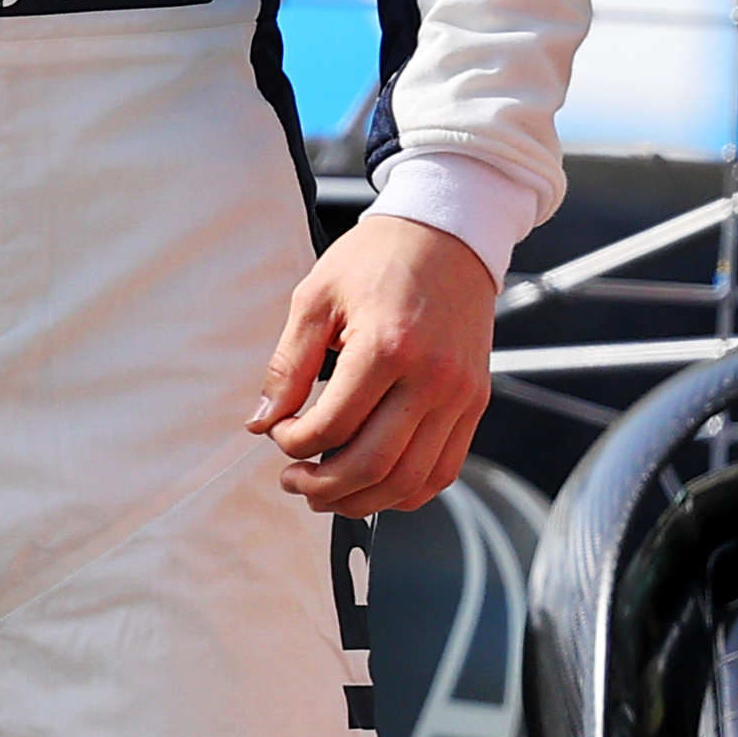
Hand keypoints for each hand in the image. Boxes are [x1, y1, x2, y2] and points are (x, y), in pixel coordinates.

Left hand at [250, 211, 498, 514]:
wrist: (445, 236)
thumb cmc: (377, 259)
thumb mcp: (315, 298)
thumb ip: (288, 365)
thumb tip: (262, 420)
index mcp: (386, 347)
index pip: (334, 425)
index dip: (295, 444)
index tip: (277, 435)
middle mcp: (432, 379)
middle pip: (376, 465)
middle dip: (324, 486)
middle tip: (292, 482)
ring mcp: (460, 396)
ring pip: (413, 479)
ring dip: (364, 500)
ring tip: (325, 493)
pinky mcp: (475, 403)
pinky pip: (445, 469)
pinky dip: (407, 491)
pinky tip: (373, 487)